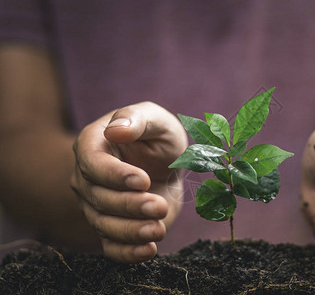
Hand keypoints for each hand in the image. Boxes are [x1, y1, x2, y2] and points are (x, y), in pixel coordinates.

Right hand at [71, 102, 186, 262]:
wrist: (167, 165)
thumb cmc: (158, 137)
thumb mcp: (155, 120)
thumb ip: (137, 119)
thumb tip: (116, 129)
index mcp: (93, 145)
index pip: (91, 163)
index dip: (114, 175)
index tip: (142, 180)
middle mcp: (88, 178)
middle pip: (98, 198)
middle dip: (129, 205)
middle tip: (159, 206)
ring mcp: (97, 205)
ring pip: (104, 224)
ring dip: (131, 231)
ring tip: (158, 229)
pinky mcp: (113, 227)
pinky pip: (111, 246)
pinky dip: (127, 253)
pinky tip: (149, 250)